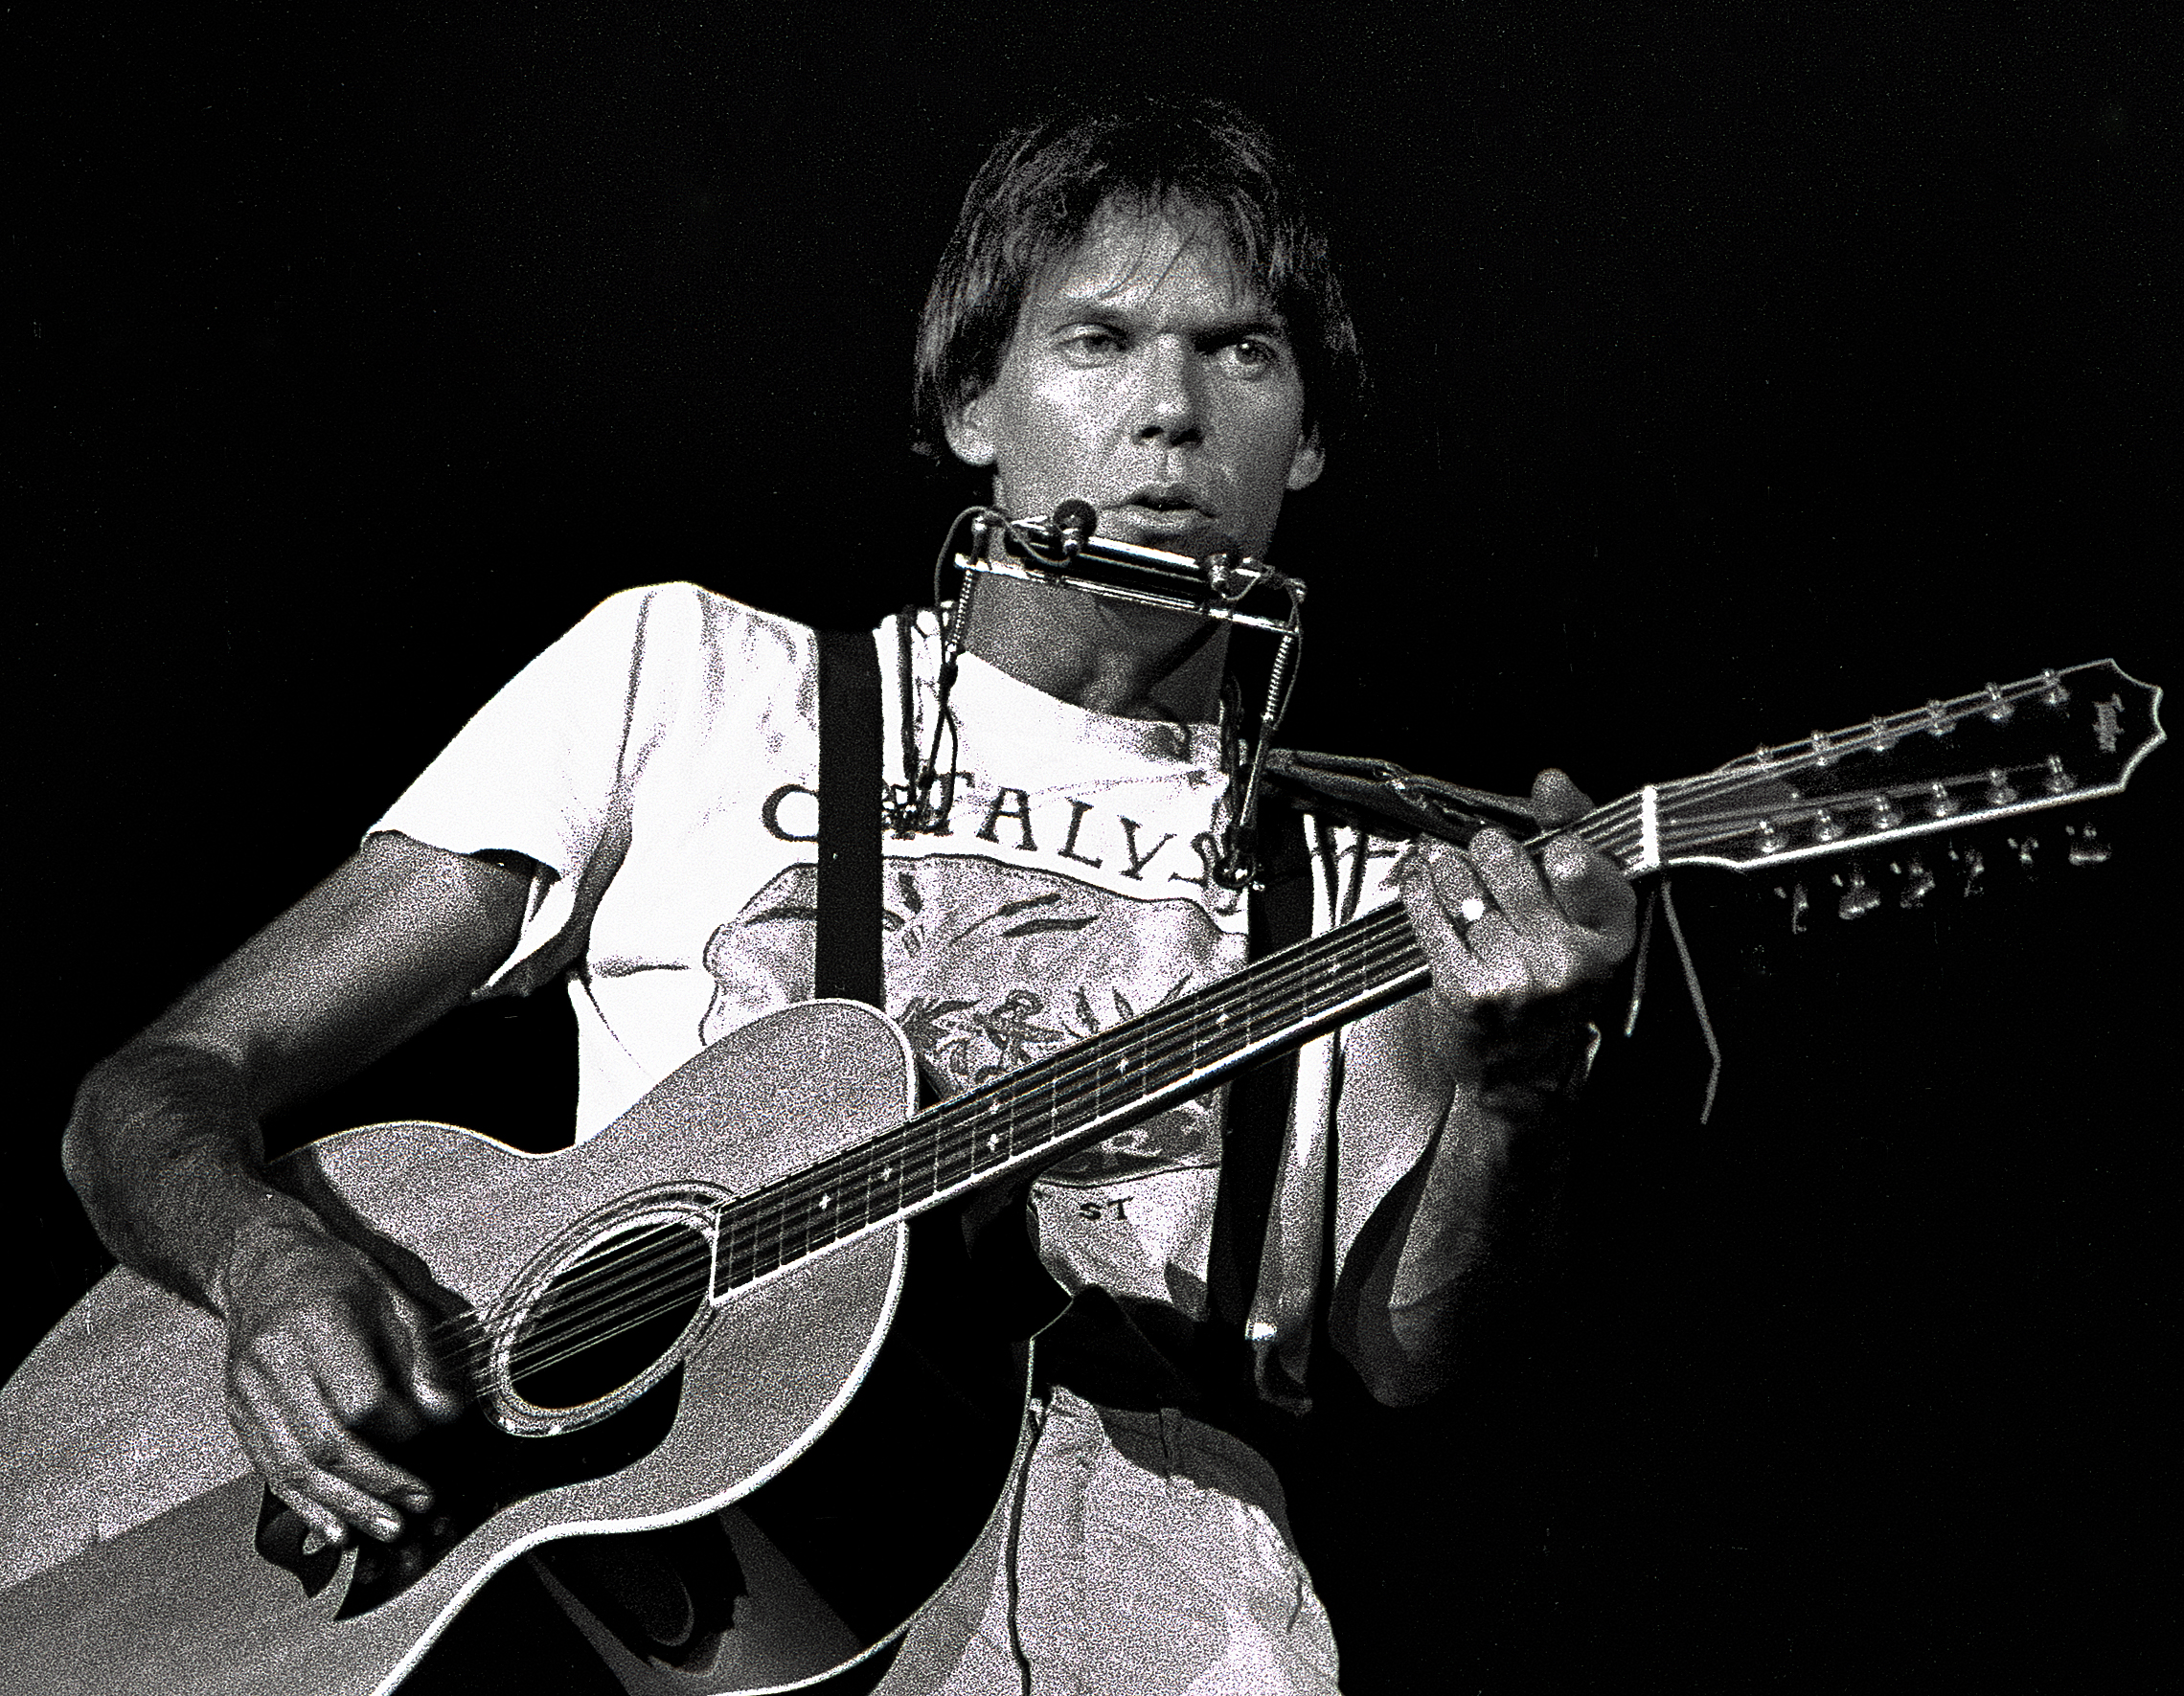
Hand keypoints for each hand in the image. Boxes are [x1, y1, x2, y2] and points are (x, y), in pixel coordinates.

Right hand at [214, 1209, 462, 1550]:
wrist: (265, 1267)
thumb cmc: (337, 1279)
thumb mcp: (393, 1299)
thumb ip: (421, 1357)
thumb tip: (445, 1413)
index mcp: (318, 1325)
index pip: (361, 1400)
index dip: (402, 1429)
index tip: (434, 1438)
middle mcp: (274, 1363)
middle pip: (326, 1443)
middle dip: (376, 1484)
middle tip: (417, 1506)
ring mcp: (248, 1394)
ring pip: (296, 1467)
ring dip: (344, 1505)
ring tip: (385, 1528)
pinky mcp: (239, 1415)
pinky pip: (272, 1471)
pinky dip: (306, 1505)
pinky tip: (336, 1528)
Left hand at [1398, 769, 1636, 1054]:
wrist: (1521, 1074)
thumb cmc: (1554, 987)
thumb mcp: (1584, 921)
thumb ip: (1576, 841)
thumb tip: (1551, 780)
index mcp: (1610, 939)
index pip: (1582, 864)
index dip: (1556, 846)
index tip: (1547, 851)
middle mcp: (1568, 962)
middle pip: (1511, 865)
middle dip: (1490, 850)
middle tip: (1486, 852)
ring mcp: (1516, 979)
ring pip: (1466, 887)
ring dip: (1449, 866)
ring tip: (1448, 865)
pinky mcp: (1467, 991)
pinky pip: (1431, 916)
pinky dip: (1420, 890)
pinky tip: (1421, 881)